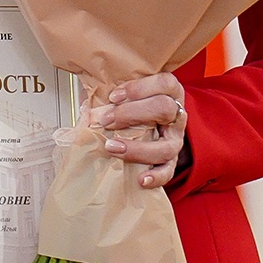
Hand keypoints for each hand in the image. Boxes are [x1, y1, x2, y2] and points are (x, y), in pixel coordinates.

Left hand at [89, 70, 188, 188]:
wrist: (150, 123)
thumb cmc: (136, 104)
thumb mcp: (127, 93)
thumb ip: (112, 93)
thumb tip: (85, 105)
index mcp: (170, 91)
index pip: (164, 83)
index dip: (139, 89)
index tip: (113, 97)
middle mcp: (177, 114)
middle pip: (164, 109)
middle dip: (132, 114)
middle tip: (108, 120)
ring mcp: (175, 138)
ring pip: (167, 145)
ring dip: (138, 149)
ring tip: (113, 148)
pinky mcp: (172, 159)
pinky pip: (169, 170)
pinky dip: (156, 176)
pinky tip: (141, 179)